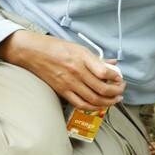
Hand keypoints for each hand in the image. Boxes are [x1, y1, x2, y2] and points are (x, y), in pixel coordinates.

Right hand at [0, 30, 125, 108]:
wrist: (32, 53)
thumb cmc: (55, 47)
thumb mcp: (79, 47)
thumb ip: (96, 59)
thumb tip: (113, 64)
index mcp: (81, 58)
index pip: (104, 72)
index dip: (116, 77)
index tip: (120, 77)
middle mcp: (76, 72)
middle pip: (102, 88)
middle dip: (116, 91)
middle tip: (121, 90)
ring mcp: (69, 83)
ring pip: (93, 99)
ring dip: (108, 102)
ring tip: (115, 99)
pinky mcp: (62, 91)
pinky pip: (81, 104)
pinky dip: (93, 107)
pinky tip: (100, 105)